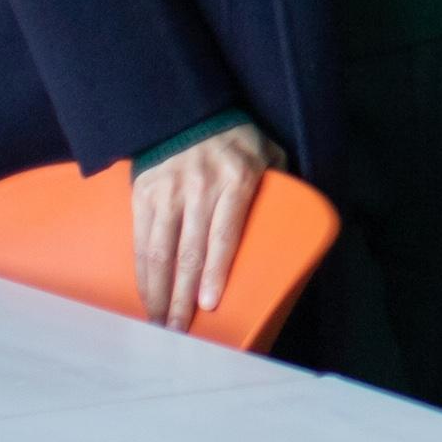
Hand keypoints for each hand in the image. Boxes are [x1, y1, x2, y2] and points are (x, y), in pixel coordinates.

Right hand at [129, 120, 273, 330]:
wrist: (187, 109)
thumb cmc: (236, 139)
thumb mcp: (268, 152)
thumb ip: (282, 184)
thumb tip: (300, 222)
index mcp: (235, 180)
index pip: (223, 234)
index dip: (215, 272)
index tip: (208, 305)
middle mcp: (198, 188)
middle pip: (188, 252)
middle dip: (182, 297)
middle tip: (179, 332)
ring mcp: (167, 192)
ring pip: (158, 251)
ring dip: (158, 292)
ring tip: (159, 323)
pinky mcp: (143, 194)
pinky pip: (140, 240)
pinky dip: (142, 272)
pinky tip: (146, 295)